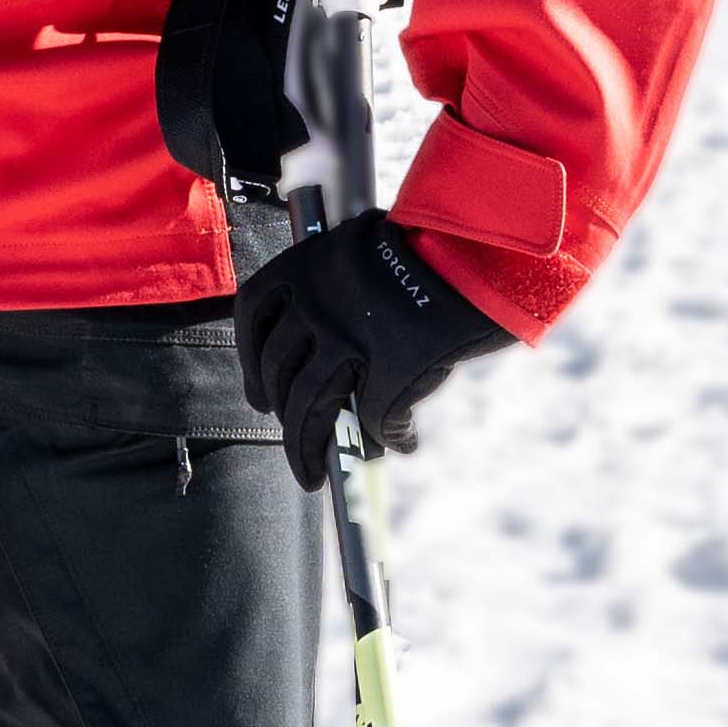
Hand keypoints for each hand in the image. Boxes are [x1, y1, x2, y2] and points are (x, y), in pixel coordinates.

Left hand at [233, 211, 509, 489]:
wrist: (476, 254)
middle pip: (278, 371)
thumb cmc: (424, 255)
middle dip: (280, 413)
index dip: (251, 366)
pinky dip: (389, 438)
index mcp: (303, 267)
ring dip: (306, 448)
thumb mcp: (359, 258)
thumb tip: (320, 350)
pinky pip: (375, 420)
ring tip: (313, 472)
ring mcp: (349, 341)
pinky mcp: (388, 373)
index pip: (253, 322)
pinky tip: (401, 444)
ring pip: (310, 405)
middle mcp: (316, 304)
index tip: (259, 397)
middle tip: (291, 436)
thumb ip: (335, 296)